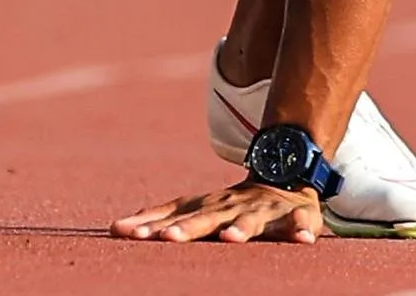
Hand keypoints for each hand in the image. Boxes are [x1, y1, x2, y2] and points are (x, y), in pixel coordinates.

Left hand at [111, 181, 323, 242]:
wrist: (283, 175)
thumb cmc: (230, 203)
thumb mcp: (194, 208)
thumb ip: (158, 218)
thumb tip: (112, 227)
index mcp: (204, 206)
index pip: (172, 216)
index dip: (150, 225)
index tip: (125, 234)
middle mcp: (229, 206)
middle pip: (205, 218)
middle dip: (187, 229)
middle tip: (167, 239)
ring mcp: (260, 210)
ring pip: (250, 221)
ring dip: (241, 229)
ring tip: (232, 239)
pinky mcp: (293, 215)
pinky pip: (299, 222)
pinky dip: (301, 229)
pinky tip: (303, 239)